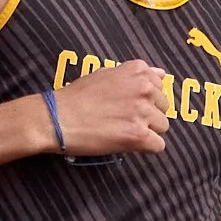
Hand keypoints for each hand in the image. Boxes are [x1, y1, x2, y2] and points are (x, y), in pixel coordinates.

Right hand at [43, 60, 170, 157]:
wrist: (57, 117)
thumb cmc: (75, 97)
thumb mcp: (106, 73)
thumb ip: (136, 74)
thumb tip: (161, 74)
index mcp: (138, 71)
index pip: (159, 89)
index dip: (145, 101)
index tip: (128, 107)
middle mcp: (144, 88)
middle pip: (163, 109)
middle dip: (148, 117)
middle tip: (123, 121)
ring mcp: (143, 111)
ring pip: (162, 128)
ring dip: (146, 132)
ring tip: (122, 133)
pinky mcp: (138, 134)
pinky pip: (158, 146)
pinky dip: (145, 148)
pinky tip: (126, 144)